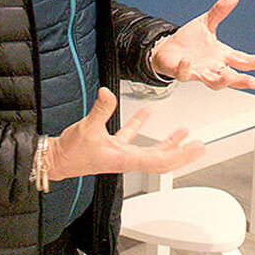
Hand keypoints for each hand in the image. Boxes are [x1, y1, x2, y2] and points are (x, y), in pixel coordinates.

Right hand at [47, 87, 204, 180]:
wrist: (55, 160)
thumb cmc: (70, 152)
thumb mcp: (86, 129)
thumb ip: (100, 110)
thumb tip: (108, 93)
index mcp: (125, 159)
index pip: (160, 161)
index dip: (180, 156)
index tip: (195, 149)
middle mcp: (126, 158)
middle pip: (161, 158)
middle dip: (181, 152)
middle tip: (199, 145)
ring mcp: (120, 152)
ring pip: (150, 148)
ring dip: (167, 141)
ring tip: (183, 133)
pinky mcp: (111, 145)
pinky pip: (131, 135)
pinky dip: (141, 124)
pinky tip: (147, 113)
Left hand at [151, 0, 254, 89]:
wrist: (168, 49)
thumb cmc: (190, 41)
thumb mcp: (207, 22)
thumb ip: (220, 11)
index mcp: (222, 55)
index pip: (242, 60)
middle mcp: (213, 66)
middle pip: (231, 76)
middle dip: (242, 80)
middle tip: (253, 82)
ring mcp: (198, 71)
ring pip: (212, 82)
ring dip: (221, 81)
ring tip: (228, 77)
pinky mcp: (182, 71)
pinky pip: (185, 73)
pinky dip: (186, 68)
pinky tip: (187, 61)